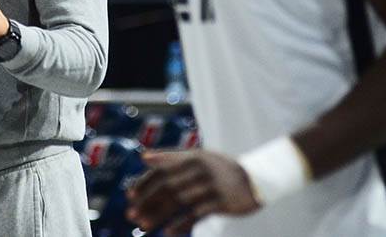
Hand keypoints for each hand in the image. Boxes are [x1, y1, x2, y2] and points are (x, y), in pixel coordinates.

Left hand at [125, 149, 260, 234]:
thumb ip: (171, 158)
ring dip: (158, 214)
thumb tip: (143, 157)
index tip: (129, 196)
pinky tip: (168, 233)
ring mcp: (210, 185)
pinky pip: (196, 214)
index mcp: (191, 157)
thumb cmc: (220, 170)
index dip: (144, 183)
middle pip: (166, 186)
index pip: (161, 169)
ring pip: (178, 201)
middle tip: (131, 214)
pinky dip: (181, 224)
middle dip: (146, 201)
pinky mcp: (221, 201)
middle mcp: (199, 169)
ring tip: (144, 226)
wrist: (256, 178)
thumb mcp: (199, 158)